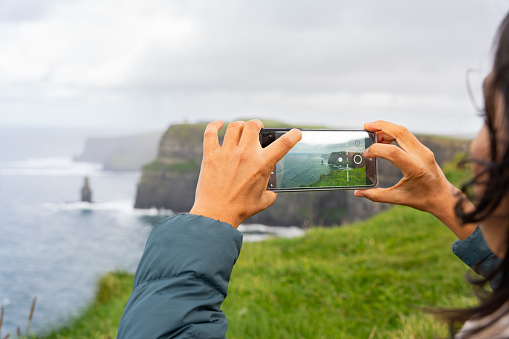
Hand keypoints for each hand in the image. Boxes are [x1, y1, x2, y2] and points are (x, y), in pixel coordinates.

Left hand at [190, 119, 301, 227]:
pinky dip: (214, 125)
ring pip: (235, 126)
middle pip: (253, 125)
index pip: (283, 144)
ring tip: (241, 129)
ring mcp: (227, 152)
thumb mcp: (263, 201)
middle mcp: (245, 154)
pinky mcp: (211, 155)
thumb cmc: (241, 209)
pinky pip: (211, 132)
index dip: (293, 136)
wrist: (217, 213)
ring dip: (240, 125)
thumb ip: (270, 194)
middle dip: (257, 124)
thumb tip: (272, 193)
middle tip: (257, 128)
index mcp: (262, 164)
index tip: (296, 133)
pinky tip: (218, 124)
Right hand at [354, 120, 475, 239]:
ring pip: (404, 131)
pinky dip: (393, 134)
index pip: (394, 152)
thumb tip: (358, 193)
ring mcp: (424, 150)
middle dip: (382, 126)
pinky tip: (383, 139)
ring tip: (372, 134)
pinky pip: (407, 136)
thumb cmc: (422, 199)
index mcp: (415, 169)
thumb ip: (376, 195)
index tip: (366, 154)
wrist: (443, 197)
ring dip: (387, 128)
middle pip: (401, 132)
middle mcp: (421, 156)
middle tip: (366, 126)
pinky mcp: (423, 149)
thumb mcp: (398, 199)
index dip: (377, 150)